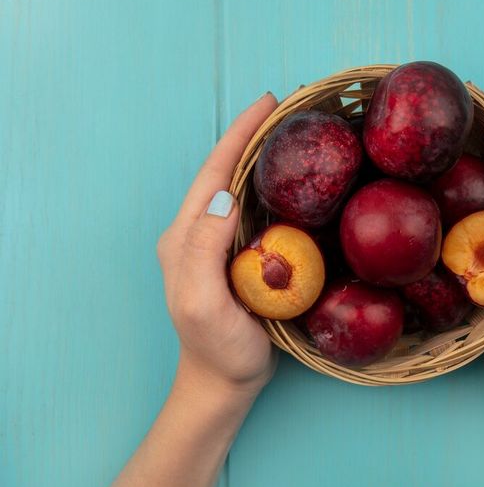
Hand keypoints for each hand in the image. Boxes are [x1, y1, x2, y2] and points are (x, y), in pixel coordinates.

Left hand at [156, 93, 278, 395]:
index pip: (215, 174)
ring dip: (263, 156)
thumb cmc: (217, 348)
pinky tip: (293, 179)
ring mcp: (219, 243)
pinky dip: (273, 185)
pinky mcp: (239, 255)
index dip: (240, 135)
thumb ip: (204, 248)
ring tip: (292, 131)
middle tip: (288, 109)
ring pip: (241, 187)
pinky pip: (257, 210)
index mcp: (186, 237)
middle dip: (253, 136)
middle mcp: (199, 232)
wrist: (224, 382)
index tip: (268, 104)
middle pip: (226, 172)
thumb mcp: (203, 302)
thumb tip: (227, 195)